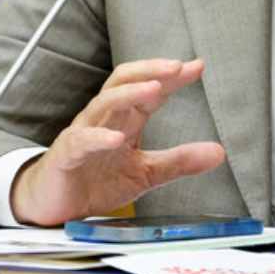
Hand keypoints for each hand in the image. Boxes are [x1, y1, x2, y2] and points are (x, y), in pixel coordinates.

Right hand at [10, 58, 225, 225]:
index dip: (172, 77)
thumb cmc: (96, 182)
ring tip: (155, 89)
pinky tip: (117, 139)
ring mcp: (83, 133)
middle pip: (123, 81)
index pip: (149, 88)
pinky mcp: (66, 155)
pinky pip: (82, 140)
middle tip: (177, 66)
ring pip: (104, 102)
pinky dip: (99, 138)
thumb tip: (219, 152)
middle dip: (150, 70)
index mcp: (123, 120)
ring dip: (130, 94)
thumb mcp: (146, 173)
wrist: (55, 208)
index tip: (197, 66)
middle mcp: (103, 119)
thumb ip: (179, 161)